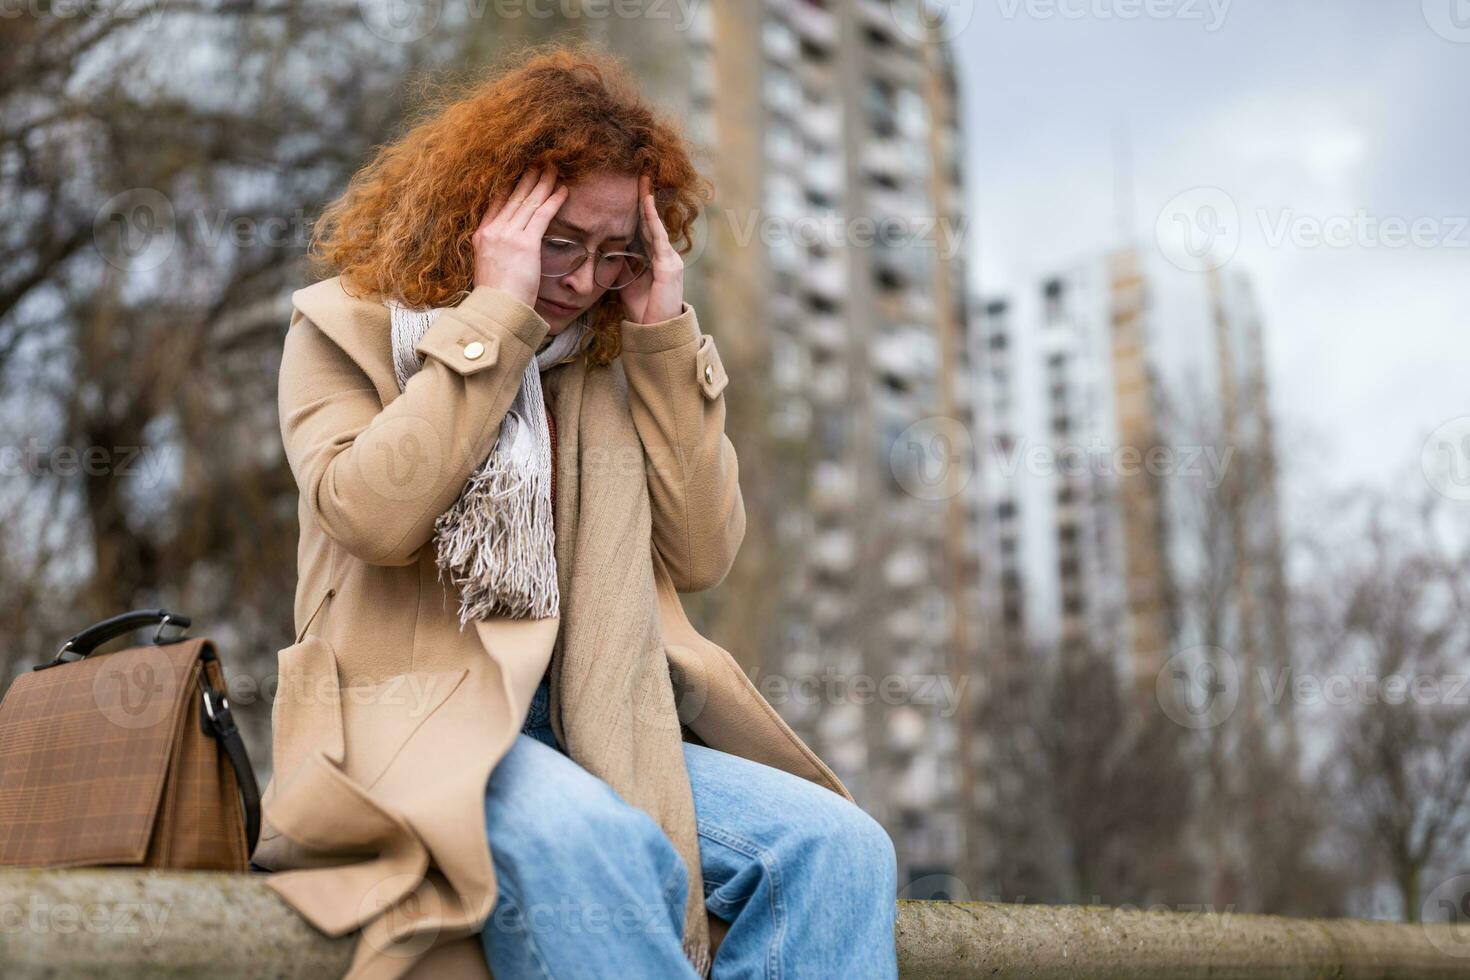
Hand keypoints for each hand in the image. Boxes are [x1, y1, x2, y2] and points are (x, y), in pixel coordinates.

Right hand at [471, 167, 568, 306]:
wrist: (496, 309)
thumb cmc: (496, 297)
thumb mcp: (488, 268)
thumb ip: (495, 252)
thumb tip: (506, 251)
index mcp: (481, 235)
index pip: (497, 203)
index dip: (510, 186)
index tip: (520, 174)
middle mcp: (493, 231)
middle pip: (514, 197)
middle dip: (529, 178)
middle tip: (540, 163)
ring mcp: (508, 235)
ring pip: (529, 202)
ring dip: (543, 183)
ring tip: (554, 169)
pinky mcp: (525, 243)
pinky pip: (542, 215)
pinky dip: (554, 201)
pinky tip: (563, 190)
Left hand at [620, 174, 684, 324]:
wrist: (655, 333)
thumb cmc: (642, 312)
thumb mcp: (626, 283)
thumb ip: (621, 265)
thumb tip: (606, 249)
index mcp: (655, 261)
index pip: (644, 229)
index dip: (636, 210)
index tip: (628, 191)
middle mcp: (665, 257)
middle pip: (651, 222)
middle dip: (644, 199)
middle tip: (638, 175)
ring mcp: (669, 260)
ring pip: (655, 225)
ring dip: (648, 202)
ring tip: (643, 181)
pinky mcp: (669, 266)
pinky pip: (658, 237)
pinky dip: (651, 218)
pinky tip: (646, 201)